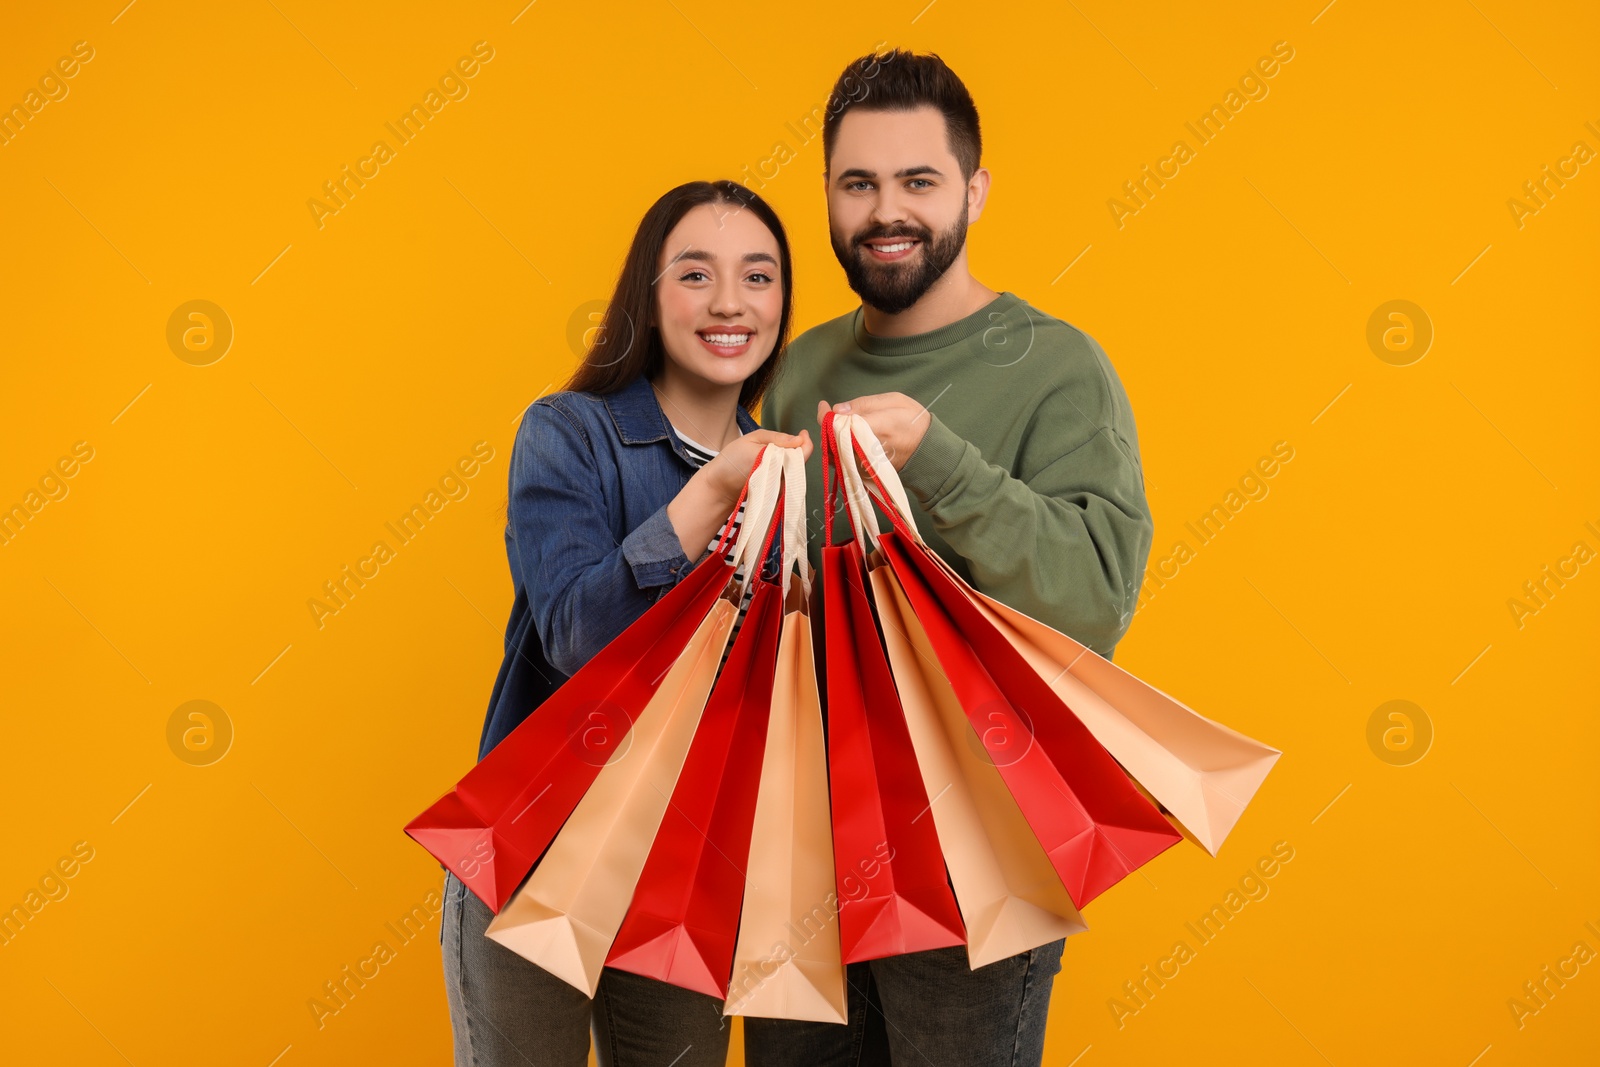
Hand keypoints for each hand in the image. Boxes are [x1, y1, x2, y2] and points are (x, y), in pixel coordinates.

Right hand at [699, 428, 811, 507]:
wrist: (719, 487)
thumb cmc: (731, 461)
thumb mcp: (751, 439)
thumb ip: (776, 438)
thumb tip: (798, 439)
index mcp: (777, 461)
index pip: (804, 452)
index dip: (806, 441)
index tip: (802, 433)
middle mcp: (782, 477)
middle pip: (802, 461)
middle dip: (798, 449)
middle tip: (784, 441)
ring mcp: (780, 487)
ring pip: (795, 469)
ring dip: (790, 458)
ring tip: (774, 453)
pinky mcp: (777, 492)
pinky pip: (787, 476)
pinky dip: (783, 467)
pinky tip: (771, 463)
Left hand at [815, 393, 930, 471]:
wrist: (928, 451)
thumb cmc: (913, 422)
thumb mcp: (894, 401)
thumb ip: (864, 404)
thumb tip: (838, 409)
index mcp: (874, 428)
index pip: (839, 424)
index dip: (826, 416)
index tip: (824, 406)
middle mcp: (866, 449)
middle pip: (833, 441)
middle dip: (828, 427)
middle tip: (832, 415)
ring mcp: (865, 464)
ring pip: (836, 453)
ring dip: (833, 440)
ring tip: (840, 426)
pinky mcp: (865, 473)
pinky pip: (844, 462)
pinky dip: (841, 450)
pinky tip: (848, 439)